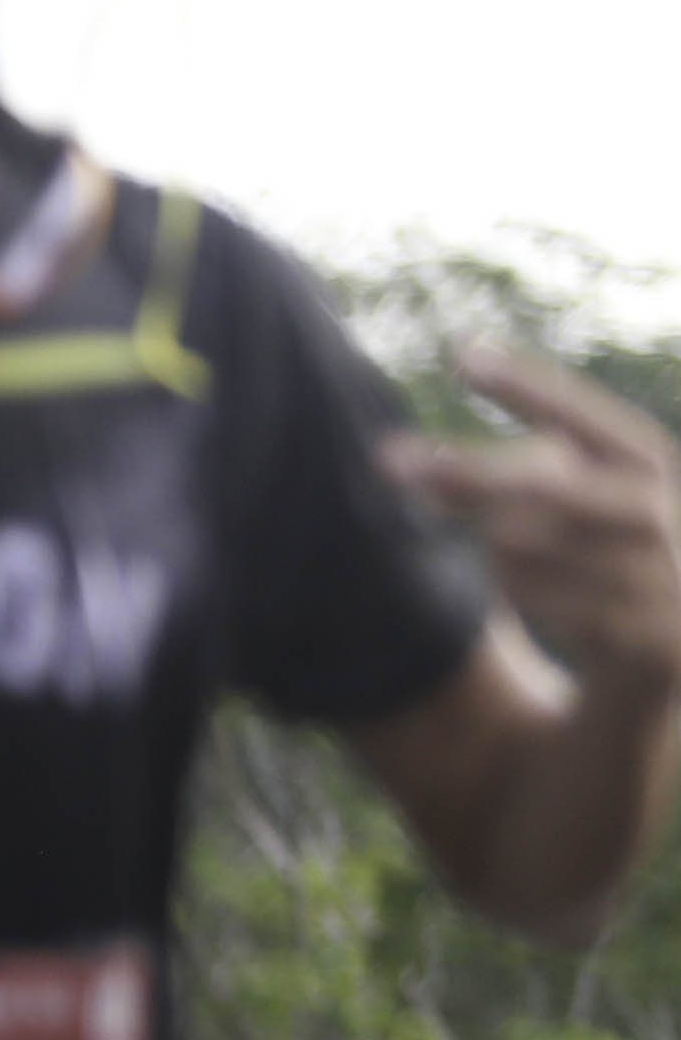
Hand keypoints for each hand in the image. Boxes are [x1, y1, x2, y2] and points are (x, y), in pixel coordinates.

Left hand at [391, 345, 680, 702]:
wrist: (662, 682)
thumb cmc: (603, 584)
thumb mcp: (574, 523)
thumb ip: (519, 486)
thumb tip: (418, 464)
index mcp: (653, 470)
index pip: (591, 420)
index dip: (531, 389)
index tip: (464, 357)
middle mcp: (669, 516)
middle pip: (554, 484)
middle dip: (470, 472)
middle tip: (388, 456)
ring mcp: (666, 580)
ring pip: (536, 548)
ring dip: (494, 549)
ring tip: (496, 552)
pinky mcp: (651, 641)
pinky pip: (549, 606)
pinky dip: (523, 594)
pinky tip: (520, 593)